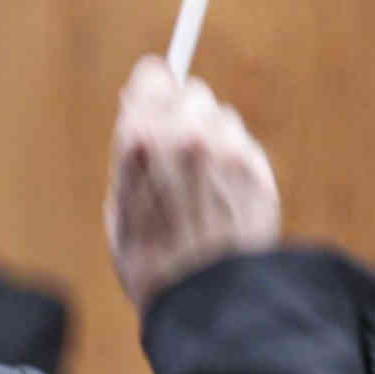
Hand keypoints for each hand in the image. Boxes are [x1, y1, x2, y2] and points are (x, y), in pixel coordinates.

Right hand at [110, 59, 281, 301]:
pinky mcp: (255, 165)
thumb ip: (130, 154)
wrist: (203, 296)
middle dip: (180, 113)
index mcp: (141, 141)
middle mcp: (187, 134)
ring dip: (209, 137)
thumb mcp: (119, 206)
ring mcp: (226, 148)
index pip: (152, 77)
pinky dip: (231, 160)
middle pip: (189, 91)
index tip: (150, 94)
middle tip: (173, 150)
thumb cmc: (150, 259)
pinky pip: (241, 144)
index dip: (150, 87)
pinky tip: (219, 196)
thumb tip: (137, 112)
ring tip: (197, 183)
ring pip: (219, 117)